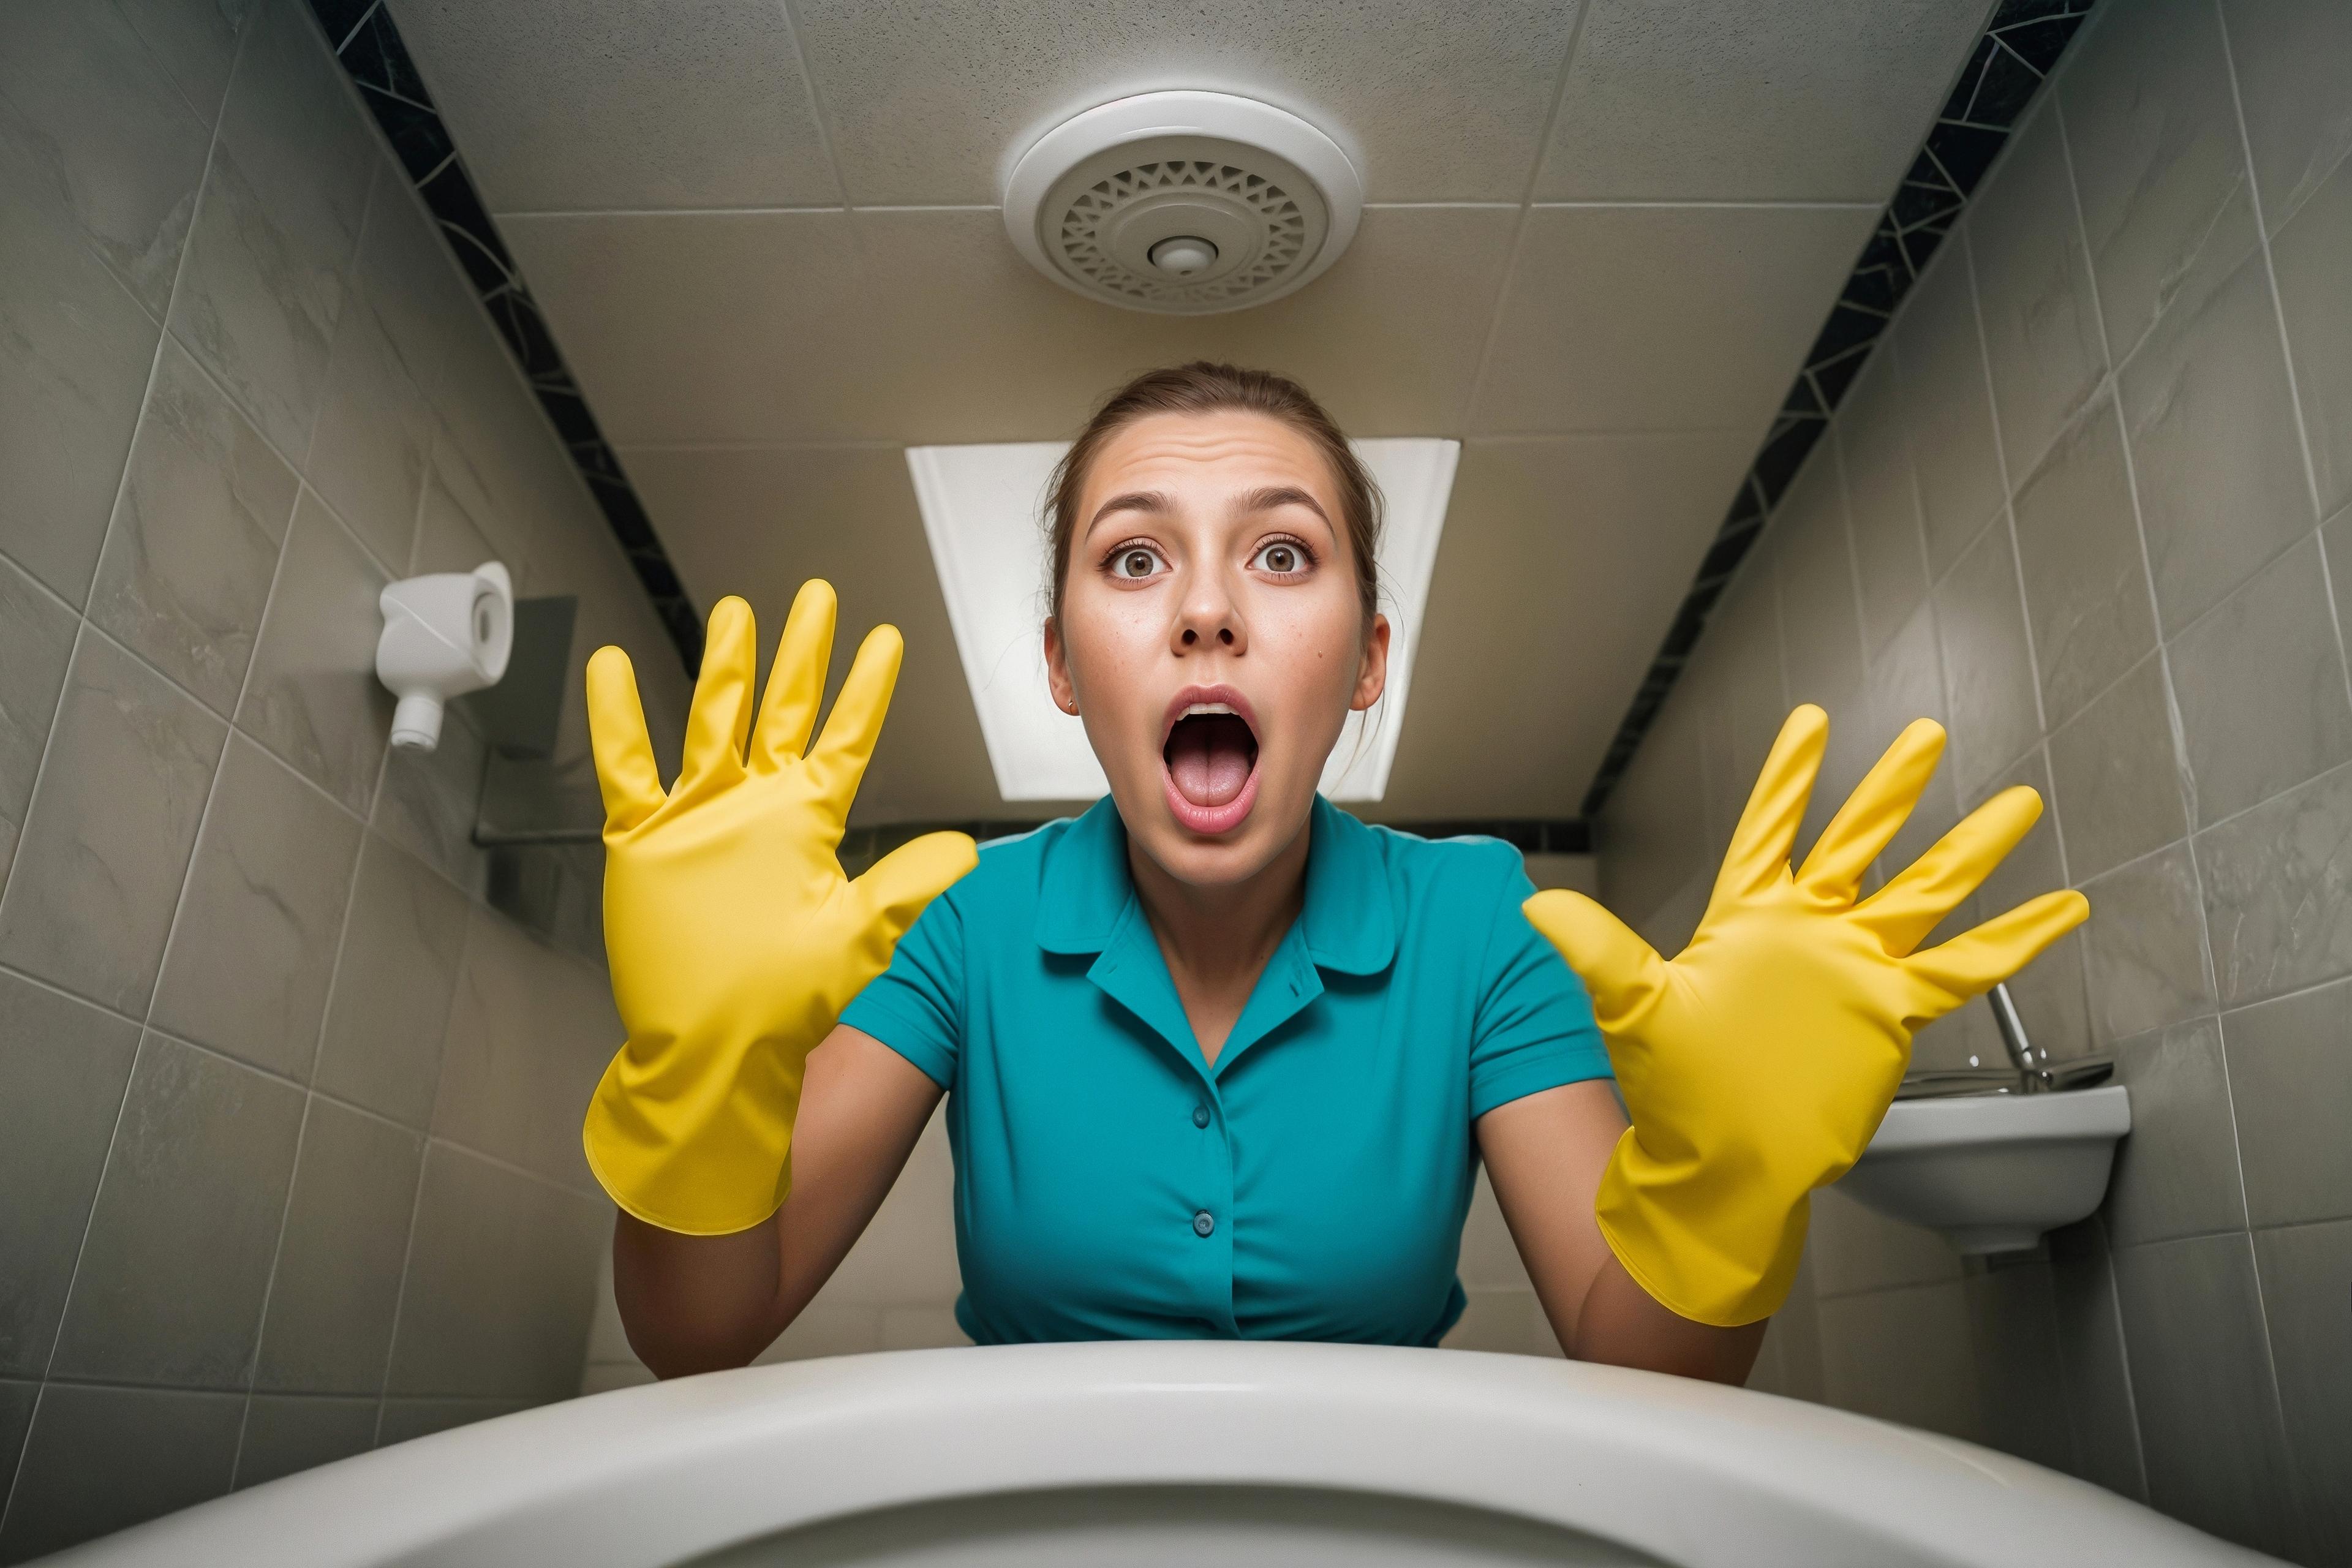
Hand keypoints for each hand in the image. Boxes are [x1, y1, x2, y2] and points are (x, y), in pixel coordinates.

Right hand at [581, 582, 975, 1234]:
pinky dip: (617, 718)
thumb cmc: (783, 1006)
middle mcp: (756, 809)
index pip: (845, 739)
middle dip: (800, 655)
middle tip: (817, 598)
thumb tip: (969, 853)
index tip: (887, 640)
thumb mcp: (856, 939)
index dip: (865, 690)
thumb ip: (906, 887)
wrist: (713, 1051)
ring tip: (736, 613)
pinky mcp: (645, 841)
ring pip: (711, 720)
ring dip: (724, 668)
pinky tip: (613, 668)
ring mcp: (698, 819)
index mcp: (807, 823)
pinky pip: (626, 767)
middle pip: (781, 710)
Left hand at [1523, 705, 2086, 1325]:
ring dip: (1969, 848)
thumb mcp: (1630, 1006)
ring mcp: (1853, 969)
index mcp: (1746, 918)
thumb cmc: (1673, 1090)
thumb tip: (1534, 904)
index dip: (1790, 778)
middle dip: (1890, 788)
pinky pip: (1961, 968)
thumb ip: (1595, 948)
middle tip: (1924, 733)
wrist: (1719, 1162)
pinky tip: (2059, 907)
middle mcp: (1808, 932)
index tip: (1811, 721)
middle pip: (1858, 842)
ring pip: (1924, 891)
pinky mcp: (1888, 1013)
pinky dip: (2011, 939)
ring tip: (2017, 802)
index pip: (1771, 829)